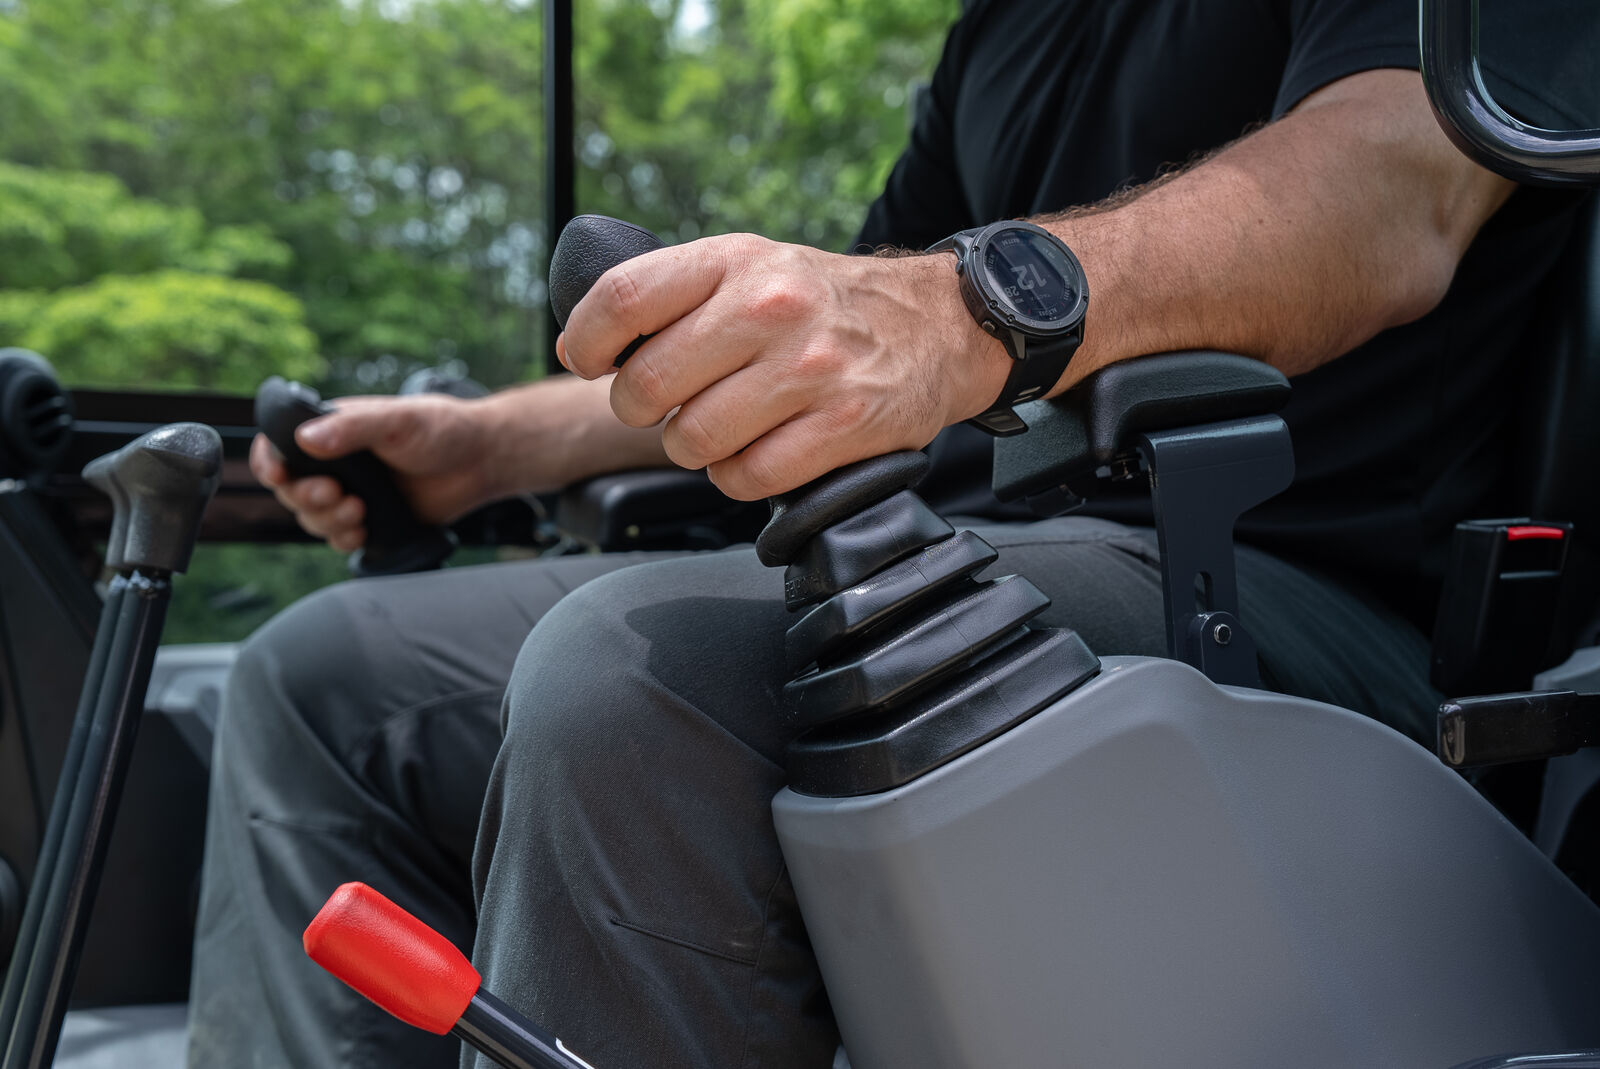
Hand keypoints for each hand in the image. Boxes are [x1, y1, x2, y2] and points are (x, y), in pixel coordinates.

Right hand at [251, 393, 501, 552]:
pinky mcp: (371, 519)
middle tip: (336, 493)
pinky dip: (343, 539)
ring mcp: (352, 492)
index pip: (279, 445)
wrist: (481, 461)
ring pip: (312, 518)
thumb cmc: (442, 429)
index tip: (278, 474)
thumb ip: (352, 427)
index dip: (269, 461)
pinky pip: (339, 538)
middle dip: (306, 497)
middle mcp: (335, 463)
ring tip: (360, 510)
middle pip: (291, 490)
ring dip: (327, 521)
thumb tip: (305, 440)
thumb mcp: (396, 420)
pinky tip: (362, 532)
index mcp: (332, 430)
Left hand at [558, 235, 1011, 499]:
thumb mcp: (755, 267)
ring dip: (694, 448)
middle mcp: (770, 308)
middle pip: (646, 386)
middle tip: (667, 407)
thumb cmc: (825, 304)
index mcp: (736, 262)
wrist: (939, 324)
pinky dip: (740, 477)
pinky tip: (759, 452)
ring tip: (722, 428)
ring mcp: (808, 369)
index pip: (622, 300)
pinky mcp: (842, 425)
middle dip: (642, 410)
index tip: (587, 363)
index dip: (585, 342)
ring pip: (693, 441)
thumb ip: (679, 295)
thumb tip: (590, 344)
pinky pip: (747, 478)